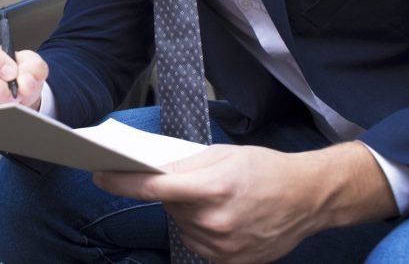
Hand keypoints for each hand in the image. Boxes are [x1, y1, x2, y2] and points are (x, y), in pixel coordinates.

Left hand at [92, 142, 397, 263]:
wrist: (308, 197)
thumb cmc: (264, 169)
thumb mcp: (222, 154)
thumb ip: (183, 164)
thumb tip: (147, 171)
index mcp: (211, 187)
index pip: (152, 188)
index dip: (120, 183)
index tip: (100, 176)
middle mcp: (214, 220)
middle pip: (168, 207)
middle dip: (172, 194)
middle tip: (196, 182)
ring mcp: (222, 245)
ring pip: (181, 226)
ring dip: (187, 213)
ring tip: (218, 200)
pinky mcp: (231, 262)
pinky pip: (198, 244)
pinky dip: (201, 230)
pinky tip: (223, 217)